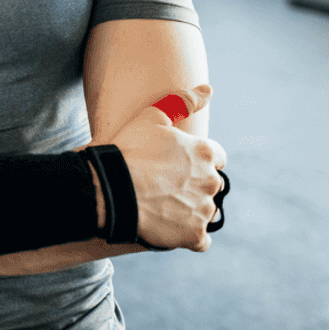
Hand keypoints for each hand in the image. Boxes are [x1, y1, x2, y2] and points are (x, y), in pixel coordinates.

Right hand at [107, 85, 226, 251]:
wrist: (111, 189)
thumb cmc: (128, 151)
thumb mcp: (150, 118)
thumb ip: (182, 101)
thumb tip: (208, 89)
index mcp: (204, 153)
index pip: (217, 157)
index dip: (198, 161)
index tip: (179, 166)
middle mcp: (211, 182)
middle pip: (212, 186)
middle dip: (195, 186)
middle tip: (166, 188)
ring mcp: (203, 211)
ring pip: (206, 212)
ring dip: (192, 211)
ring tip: (164, 209)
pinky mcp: (194, 236)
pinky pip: (201, 240)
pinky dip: (189, 237)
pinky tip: (171, 230)